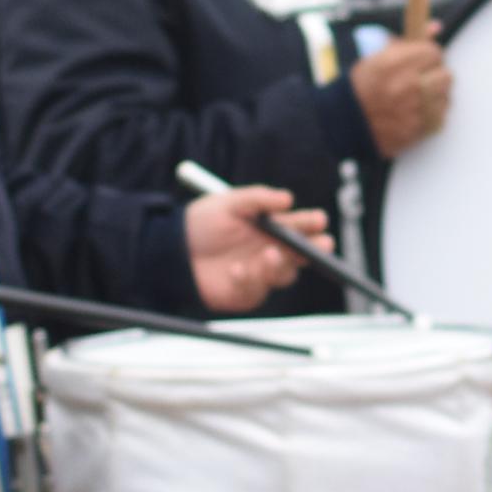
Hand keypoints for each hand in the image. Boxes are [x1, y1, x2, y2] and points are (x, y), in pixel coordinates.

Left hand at [185, 186, 329, 312]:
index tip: (319, 220)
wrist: (171, 251)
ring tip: (268, 254)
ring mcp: (259, 274)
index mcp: (271, 229)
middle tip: (320, 244)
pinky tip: (235, 269)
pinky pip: (255, 290)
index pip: (299, 227)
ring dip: (280, 265)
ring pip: (283, 275)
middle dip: (314, 250)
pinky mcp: (245, 293)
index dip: (311, 224)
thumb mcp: (228, 203)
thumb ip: (257, 199)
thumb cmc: (201, 224)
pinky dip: (248, 279)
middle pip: (301, 255)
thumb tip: (287, 198)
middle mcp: (270, 251)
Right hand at [351, 31, 450, 156]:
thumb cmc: (361, 88)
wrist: (345, 124)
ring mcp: (414, 110)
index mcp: (394, 63)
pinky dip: (432, 115)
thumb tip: (436, 26)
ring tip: (417, 98)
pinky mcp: (418, 129)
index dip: (429, 56)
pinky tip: (416, 113)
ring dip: (435, 96)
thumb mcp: (378, 57)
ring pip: (445, 97)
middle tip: (422, 79)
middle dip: (436, 75)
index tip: (423, 60)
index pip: (433, 52)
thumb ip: (409, 42)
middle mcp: (407, 85)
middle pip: (445, 75)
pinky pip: (440, 117)